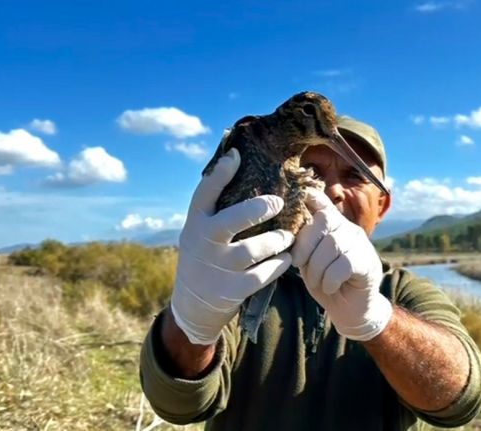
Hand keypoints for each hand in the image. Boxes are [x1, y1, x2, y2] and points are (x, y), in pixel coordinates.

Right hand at [170, 148, 293, 344]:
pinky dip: (278, 266)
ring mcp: (217, 267)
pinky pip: (262, 274)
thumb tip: (236, 163)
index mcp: (195, 224)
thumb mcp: (200, 233)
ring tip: (288, 237)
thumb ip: (215, 209)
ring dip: (276, 241)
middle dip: (258, 208)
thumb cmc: (205, 258)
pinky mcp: (231, 289)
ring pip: (254, 249)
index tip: (237, 156)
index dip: (220, 173)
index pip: (204, 194)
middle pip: (233, 219)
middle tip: (278, 203)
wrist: (193, 306)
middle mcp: (203, 243)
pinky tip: (286, 259)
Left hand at [291, 189, 392, 340]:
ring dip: (317, 267)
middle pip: (323, 221)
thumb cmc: (326, 284)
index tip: (299, 196)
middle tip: (299, 265)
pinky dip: (330, 279)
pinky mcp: (368, 263)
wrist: (351, 311)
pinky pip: (343, 264)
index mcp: (332, 227)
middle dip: (305, 244)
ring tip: (316, 282)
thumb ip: (303, 246)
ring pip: (332, 244)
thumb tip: (286, 233)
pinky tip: (330, 287)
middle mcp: (348, 229)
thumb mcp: (309, 263)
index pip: (322, 203)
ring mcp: (360, 244)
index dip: (310, 196)